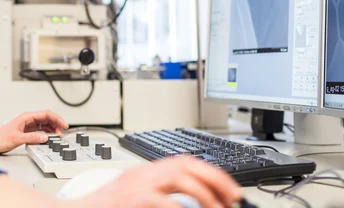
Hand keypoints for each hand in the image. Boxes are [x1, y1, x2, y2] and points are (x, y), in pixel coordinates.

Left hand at [0, 110, 68, 153]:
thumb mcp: (17, 138)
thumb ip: (32, 137)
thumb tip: (45, 136)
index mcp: (25, 116)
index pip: (45, 114)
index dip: (57, 118)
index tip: (64, 125)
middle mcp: (26, 119)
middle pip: (46, 118)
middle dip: (56, 124)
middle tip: (62, 132)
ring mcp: (26, 125)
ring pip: (43, 124)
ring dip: (51, 129)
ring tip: (57, 136)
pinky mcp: (25, 131)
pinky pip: (39, 130)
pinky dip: (45, 133)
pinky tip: (48, 138)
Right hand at [75, 156, 241, 207]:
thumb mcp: (136, 197)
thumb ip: (161, 195)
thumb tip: (193, 204)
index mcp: (146, 172)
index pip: (186, 161)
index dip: (213, 173)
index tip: (231, 190)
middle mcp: (143, 174)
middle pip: (186, 164)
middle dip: (215, 180)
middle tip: (234, 198)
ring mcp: (136, 185)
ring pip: (180, 178)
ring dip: (205, 195)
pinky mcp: (132, 200)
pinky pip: (165, 202)